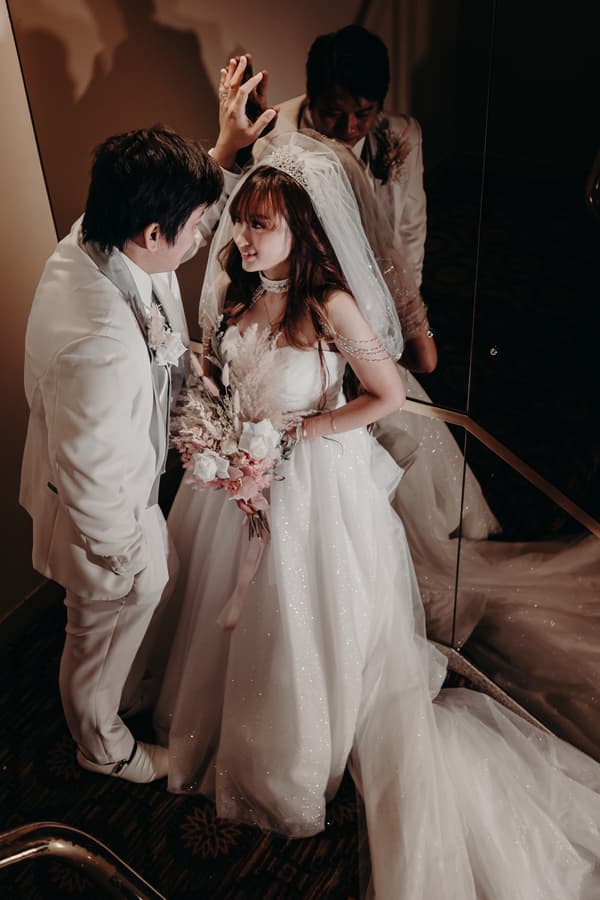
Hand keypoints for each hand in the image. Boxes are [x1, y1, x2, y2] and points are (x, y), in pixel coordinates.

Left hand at [213, 55, 276, 169]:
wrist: (226, 145)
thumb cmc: (240, 140)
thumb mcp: (254, 134)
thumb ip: (263, 122)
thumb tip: (273, 111)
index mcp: (237, 111)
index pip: (243, 92)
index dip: (251, 82)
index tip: (260, 75)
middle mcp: (229, 106)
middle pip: (234, 84)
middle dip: (239, 70)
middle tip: (244, 58)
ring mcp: (224, 105)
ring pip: (227, 85)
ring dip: (231, 71)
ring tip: (234, 60)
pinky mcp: (222, 106)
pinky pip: (222, 90)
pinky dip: (223, 79)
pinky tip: (223, 71)